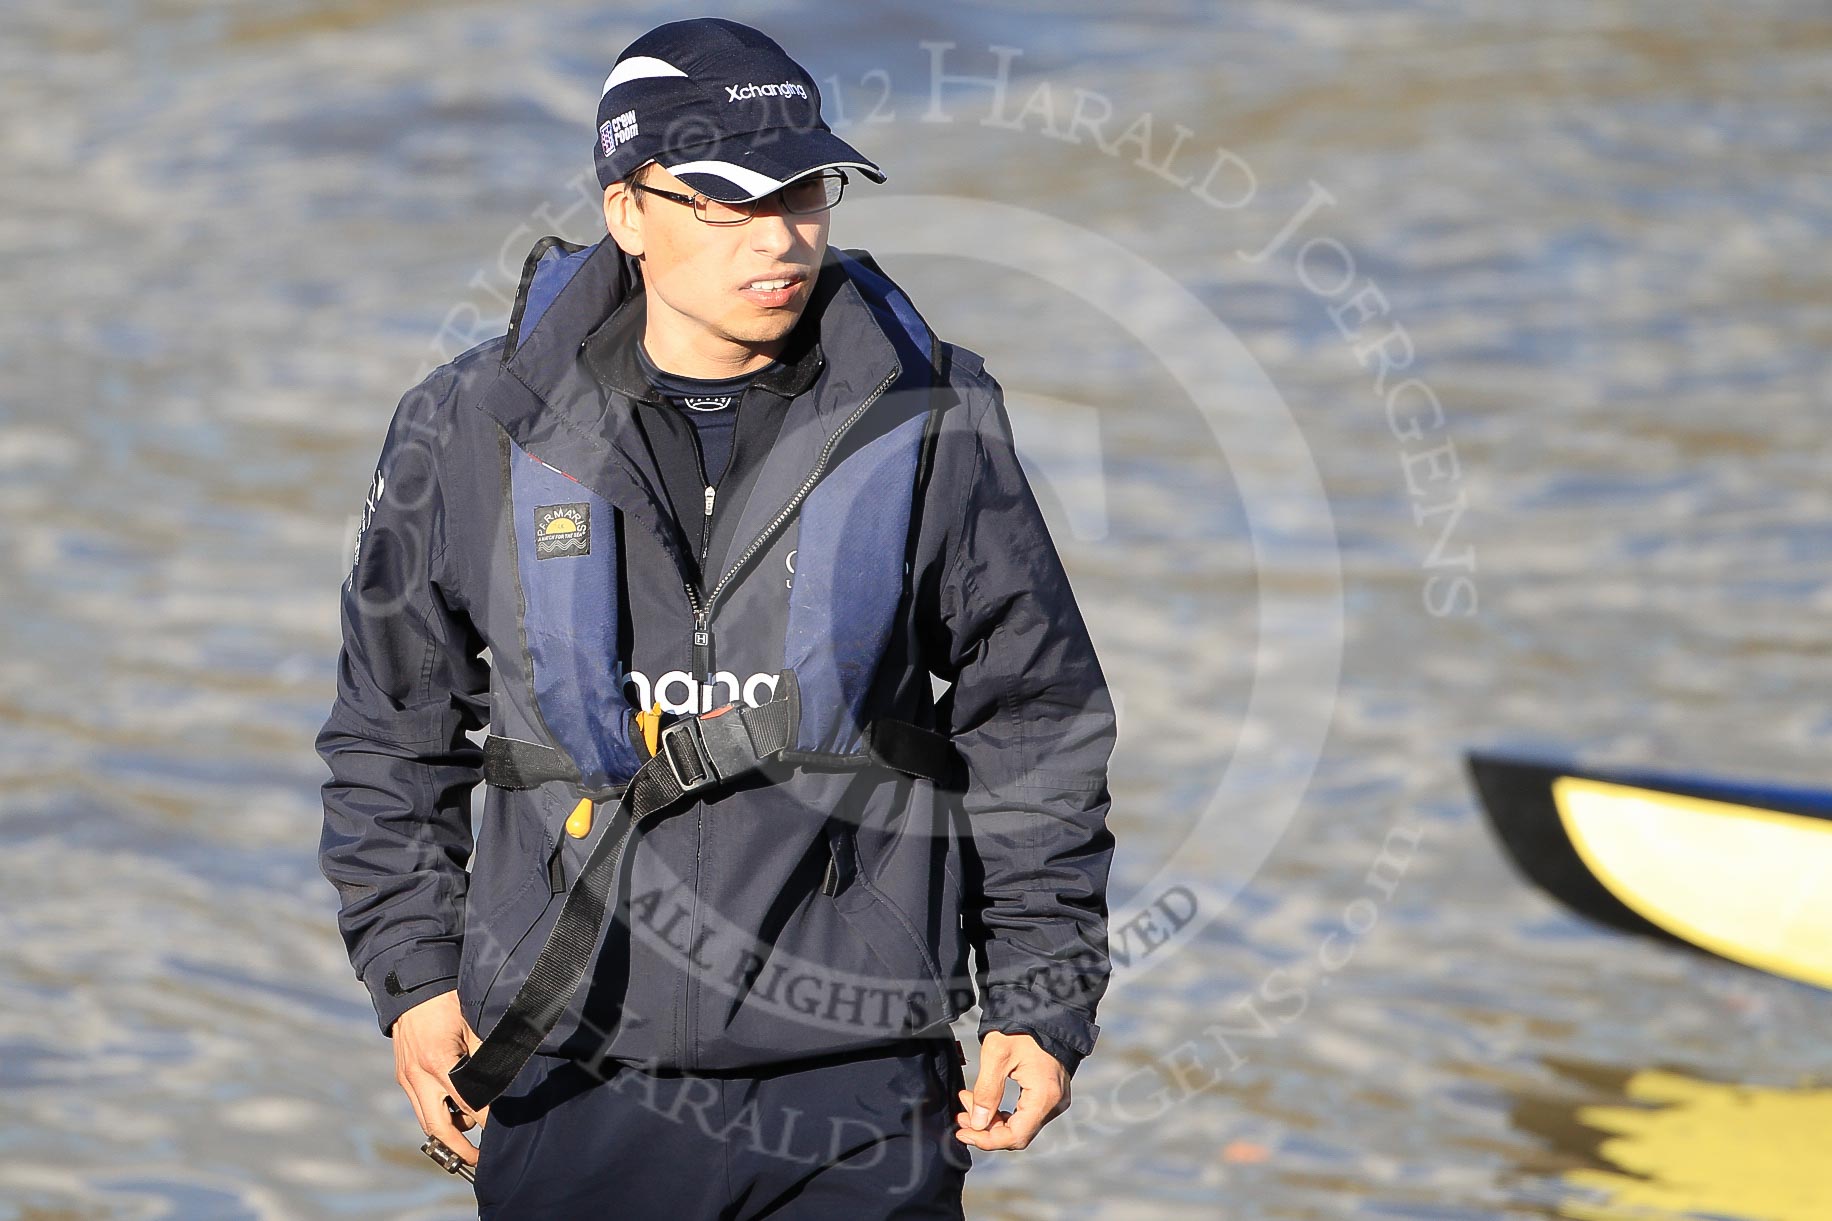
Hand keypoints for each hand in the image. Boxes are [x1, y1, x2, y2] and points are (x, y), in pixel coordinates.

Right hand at [392, 989, 487, 1166]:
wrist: (414, 988)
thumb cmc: (449, 1003)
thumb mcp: (474, 1026)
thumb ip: (487, 1057)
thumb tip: (503, 1084)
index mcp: (439, 1061)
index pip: (467, 1104)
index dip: (486, 1121)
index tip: (501, 1133)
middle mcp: (419, 1075)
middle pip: (439, 1126)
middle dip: (459, 1149)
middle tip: (479, 1161)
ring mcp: (407, 1078)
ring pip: (426, 1121)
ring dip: (447, 1134)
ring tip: (470, 1140)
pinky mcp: (403, 1076)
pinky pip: (420, 1106)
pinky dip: (437, 1116)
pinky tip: (455, 1114)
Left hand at [954, 1030, 1068, 1150]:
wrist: (1045, 1006)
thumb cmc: (1022, 1026)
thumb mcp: (996, 1055)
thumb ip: (986, 1092)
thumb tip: (977, 1124)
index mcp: (1044, 1096)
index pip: (1015, 1136)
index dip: (987, 1140)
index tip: (963, 1133)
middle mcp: (1055, 1103)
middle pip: (1018, 1133)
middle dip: (986, 1128)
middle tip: (960, 1117)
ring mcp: (1055, 1098)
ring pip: (1021, 1124)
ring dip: (992, 1119)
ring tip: (967, 1103)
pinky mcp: (1050, 1092)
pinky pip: (1026, 1112)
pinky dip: (1003, 1111)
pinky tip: (984, 1100)